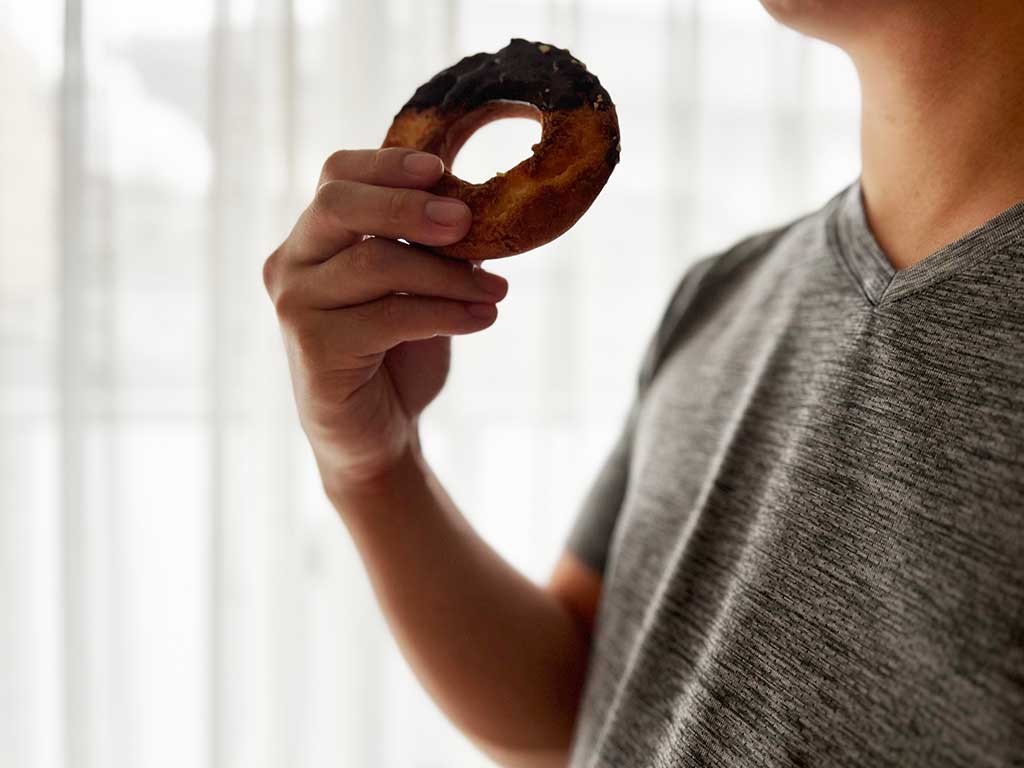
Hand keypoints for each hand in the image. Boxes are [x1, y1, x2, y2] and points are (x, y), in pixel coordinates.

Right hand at [263, 148, 508, 493]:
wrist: (378, 432)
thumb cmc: (397, 352)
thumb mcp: (416, 286)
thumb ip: (430, 244)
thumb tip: (478, 203)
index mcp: (314, 236)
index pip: (337, 174)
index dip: (387, 164)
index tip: (441, 168)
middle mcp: (291, 262)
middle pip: (339, 205)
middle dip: (409, 206)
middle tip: (467, 220)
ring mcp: (295, 305)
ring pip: (375, 262)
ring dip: (449, 274)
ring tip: (496, 290)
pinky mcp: (313, 348)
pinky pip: (390, 316)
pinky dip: (446, 313)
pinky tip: (483, 318)